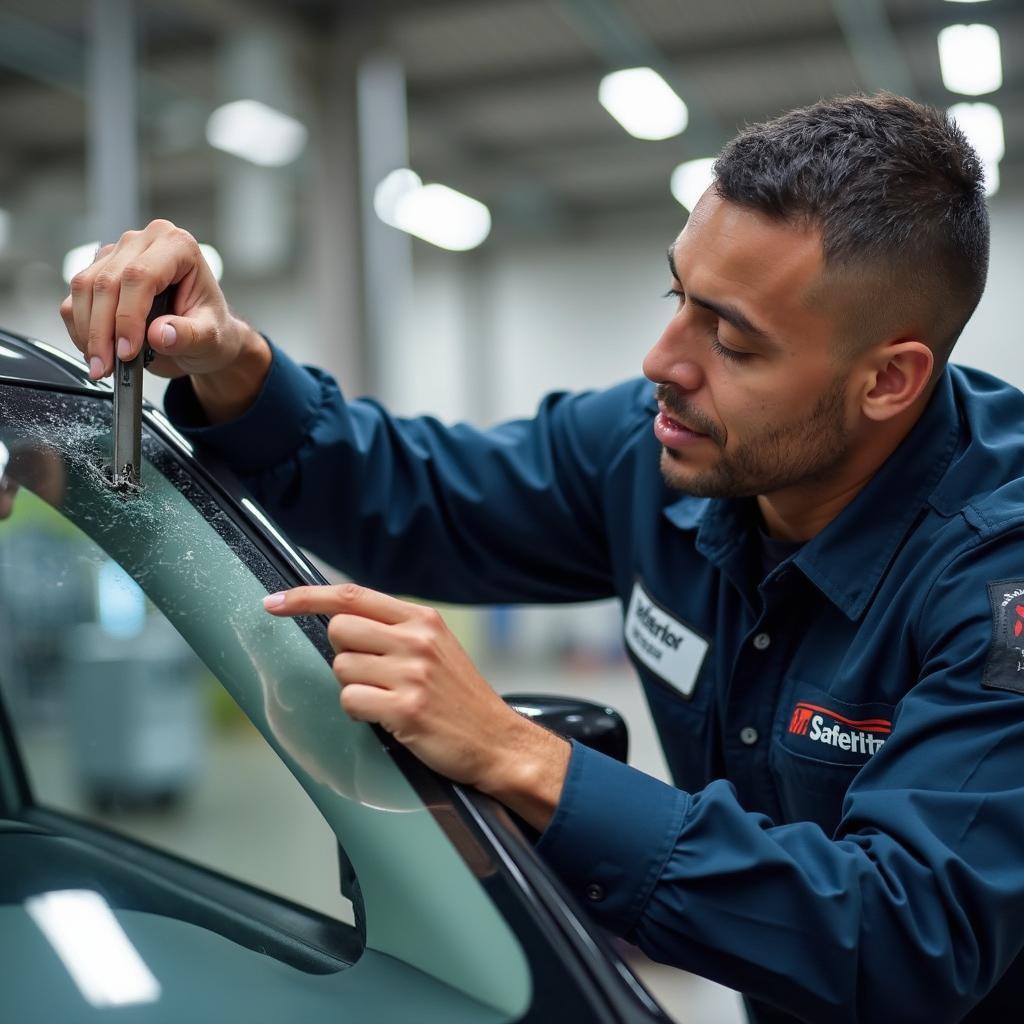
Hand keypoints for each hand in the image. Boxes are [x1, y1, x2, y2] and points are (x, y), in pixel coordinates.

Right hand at [59, 219, 257, 381]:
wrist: (202, 336)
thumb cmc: (210, 329)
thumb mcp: (211, 338)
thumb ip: (190, 336)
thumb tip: (159, 334)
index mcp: (178, 246)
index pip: (140, 275)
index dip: (128, 316)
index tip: (127, 351)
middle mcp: (143, 243)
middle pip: (107, 282)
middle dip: (103, 331)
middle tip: (107, 367)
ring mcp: (117, 255)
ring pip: (84, 289)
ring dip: (87, 332)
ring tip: (101, 365)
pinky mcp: (98, 272)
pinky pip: (75, 299)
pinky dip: (80, 330)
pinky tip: (96, 352)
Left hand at [263, 582, 570, 829]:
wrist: (497, 742)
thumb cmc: (460, 699)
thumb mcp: (436, 648)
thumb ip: (395, 630)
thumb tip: (340, 621)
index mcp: (423, 620)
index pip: (352, 595)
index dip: (306, 597)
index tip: (274, 602)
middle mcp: (417, 639)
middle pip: (339, 630)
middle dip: (344, 655)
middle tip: (373, 676)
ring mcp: (412, 673)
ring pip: (341, 668)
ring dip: (354, 688)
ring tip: (388, 700)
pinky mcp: (406, 708)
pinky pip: (350, 701)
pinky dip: (360, 713)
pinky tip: (388, 718)